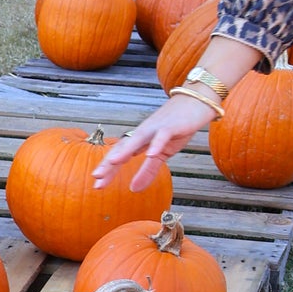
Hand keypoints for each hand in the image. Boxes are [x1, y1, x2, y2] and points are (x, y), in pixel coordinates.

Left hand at [94, 96, 215, 192]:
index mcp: (140, 140)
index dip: (108, 169)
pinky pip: (162, 136)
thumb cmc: (177, 127)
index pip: (119, 155)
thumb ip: (148, 171)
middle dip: (109, 162)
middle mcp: (143, 133)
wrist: (195, 102)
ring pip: (137, 139)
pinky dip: (156, 144)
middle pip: (123, 147)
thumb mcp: (163, 153)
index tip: (97, 185)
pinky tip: (150, 154)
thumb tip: (134, 189)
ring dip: (125, 151)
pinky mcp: (171, 126)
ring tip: (112, 162)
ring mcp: (156, 128)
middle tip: (96, 178)